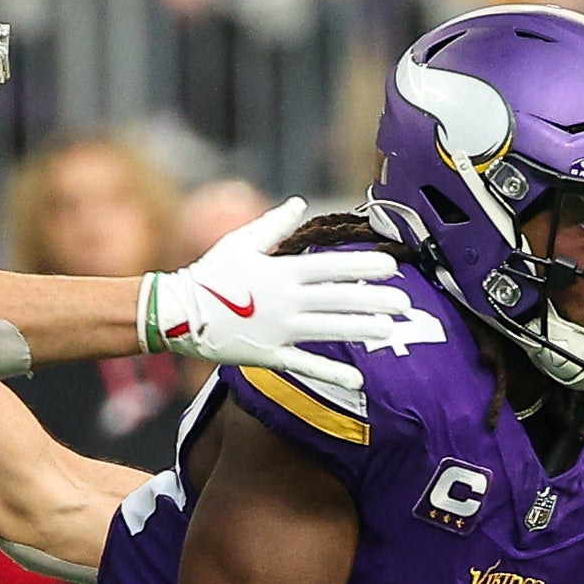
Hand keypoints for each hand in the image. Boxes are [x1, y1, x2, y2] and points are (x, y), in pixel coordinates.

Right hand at [140, 198, 405, 387]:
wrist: (177, 313)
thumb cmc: (209, 274)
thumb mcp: (240, 242)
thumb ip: (274, 225)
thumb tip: (298, 202)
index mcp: (281, 271)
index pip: (331, 267)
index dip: (364, 266)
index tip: (392, 266)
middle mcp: (286, 301)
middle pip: (339, 299)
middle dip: (374, 299)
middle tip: (405, 302)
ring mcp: (279, 329)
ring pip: (330, 330)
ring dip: (362, 330)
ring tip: (390, 330)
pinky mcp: (269, 354)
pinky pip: (306, 365)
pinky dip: (332, 373)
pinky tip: (358, 380)